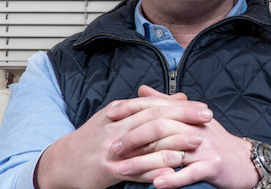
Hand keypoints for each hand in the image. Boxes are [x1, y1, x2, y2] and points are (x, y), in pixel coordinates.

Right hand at [35, 89, 211, 188]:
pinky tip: (171, 173)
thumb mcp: (120, 116)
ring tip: (197, 142)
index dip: (181, 106)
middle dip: (184, 117)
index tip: (203, 107)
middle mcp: (117, 125)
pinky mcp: (108, 170)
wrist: (62, 163)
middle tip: (208, 118)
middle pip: (155, 118)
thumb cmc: (95, 138)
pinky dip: (154, 171)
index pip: (156, 104)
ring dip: (174, 143)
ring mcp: (112, 148)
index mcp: (121, 111)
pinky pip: (135, 171)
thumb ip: (150, 107)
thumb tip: (181, 98)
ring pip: (147, 143)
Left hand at [109, 86, 260, 188]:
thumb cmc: (212, 141)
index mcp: (189, 114)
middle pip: (162, 128)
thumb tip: (142, 88)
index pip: (158, 107)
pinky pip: (190, 172)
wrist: (243, 161)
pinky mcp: (213, 165)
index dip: (134, 110)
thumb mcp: (190, 119)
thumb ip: (165, 104)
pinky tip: (156, 184)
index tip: (111, 116)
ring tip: (123, 170)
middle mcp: (196, 126)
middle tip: (113, 148)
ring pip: (171, 152)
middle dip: (135, 137)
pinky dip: (173, 178)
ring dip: (145, 162)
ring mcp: (206, 146)